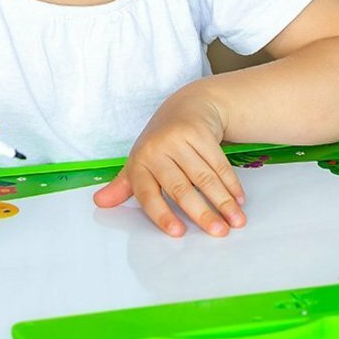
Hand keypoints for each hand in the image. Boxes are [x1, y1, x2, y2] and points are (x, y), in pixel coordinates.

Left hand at [93, 87, 245, 236]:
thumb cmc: (159, 142)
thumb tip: (99, 202)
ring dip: (223, 202)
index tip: (179, 233)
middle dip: (203, 213)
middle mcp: (157, 150)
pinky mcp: (200, 132)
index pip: (148, 195)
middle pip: (181, 188)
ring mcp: (179, 139)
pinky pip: (219, 163)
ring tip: (236, 222)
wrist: (186, 106)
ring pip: (205, 177)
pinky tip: (238, 200)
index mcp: (139, 163)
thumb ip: (123, 187)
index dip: (163, 215)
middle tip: (220, 233)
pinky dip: (231, 183)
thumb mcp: (139, 162)